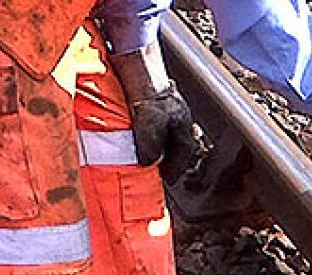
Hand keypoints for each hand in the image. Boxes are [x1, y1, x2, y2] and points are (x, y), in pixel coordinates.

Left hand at [112, 43, 201, 182]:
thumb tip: (146, 162)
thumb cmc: (147, 85)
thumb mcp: (151, 122)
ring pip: (159, 134)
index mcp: (183, 122)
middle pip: (172, 144)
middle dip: (163, 158)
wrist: (133, 57)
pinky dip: (137, 134)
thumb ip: (150, 144)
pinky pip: (144, 124)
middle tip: (152, 171)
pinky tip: (126, 137)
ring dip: (150, 147)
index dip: (175, 169)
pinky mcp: (145, 99)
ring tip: (138, 157)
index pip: (185, 153)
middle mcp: (175, 115)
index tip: (166, 180)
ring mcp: (161, 107)